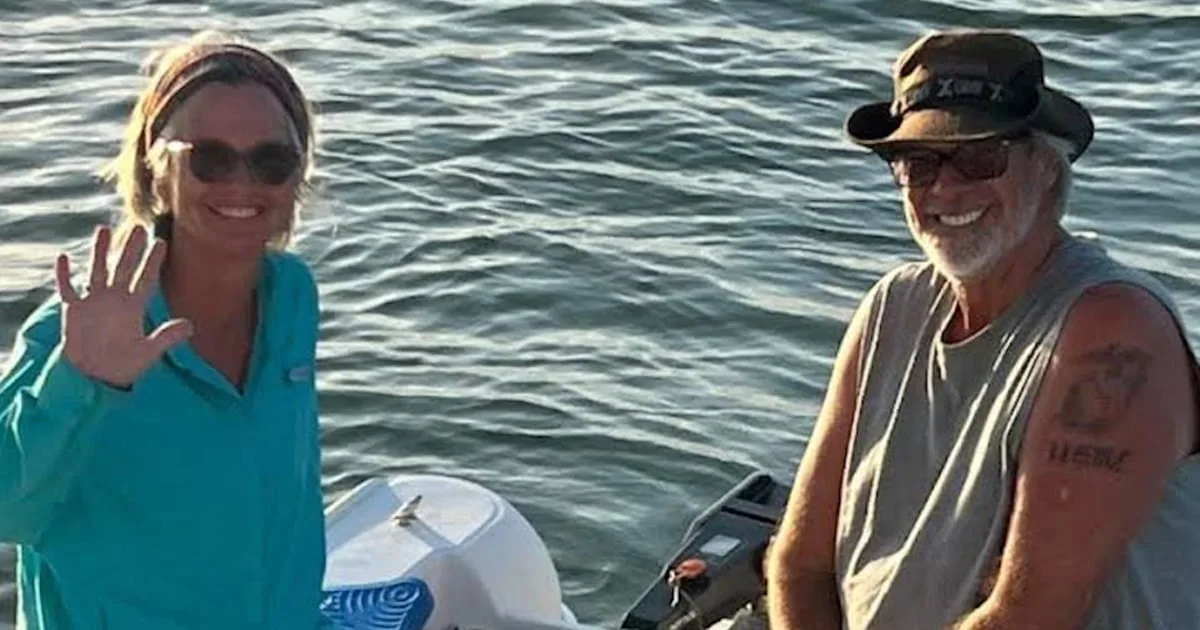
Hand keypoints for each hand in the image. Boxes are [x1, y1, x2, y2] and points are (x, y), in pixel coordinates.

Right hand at [54, 224, 191, 388]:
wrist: (96, 378)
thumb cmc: (124, 366)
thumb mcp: (149, 352)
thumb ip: (167, 337)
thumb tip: (191, 325)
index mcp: (134, 307)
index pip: (146, 279)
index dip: (153, 262)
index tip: (162, 242)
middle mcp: (115, 300)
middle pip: (124, 267)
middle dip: (131, 248)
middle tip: (140, 226)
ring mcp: (94, 303)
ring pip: (97, 270)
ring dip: (99, 251)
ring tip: (104, 229)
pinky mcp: (74, 311)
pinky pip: (68, 289)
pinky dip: (65, 275)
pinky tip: (64, 258)